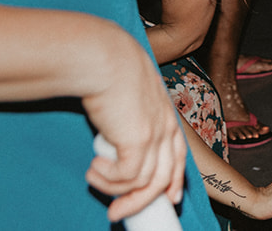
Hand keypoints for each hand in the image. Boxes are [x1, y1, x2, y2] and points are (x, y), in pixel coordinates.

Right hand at [83, 29, 188, 219]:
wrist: (104, 58)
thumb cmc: (109, 72)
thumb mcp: (128, 96)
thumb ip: (129, 116)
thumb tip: (116, 141)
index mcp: (166, 116)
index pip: (178, 156)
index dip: (174, 180)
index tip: (167, 198)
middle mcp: (166, 127)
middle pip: (165, 178)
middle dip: (141, 201)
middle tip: (116, 213)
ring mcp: (155, 134)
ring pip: (145, 183)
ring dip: (115, 189)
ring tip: (93, 178)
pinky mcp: (139, 139)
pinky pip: (128, 176)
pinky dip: (108, 179)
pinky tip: (93, 166)